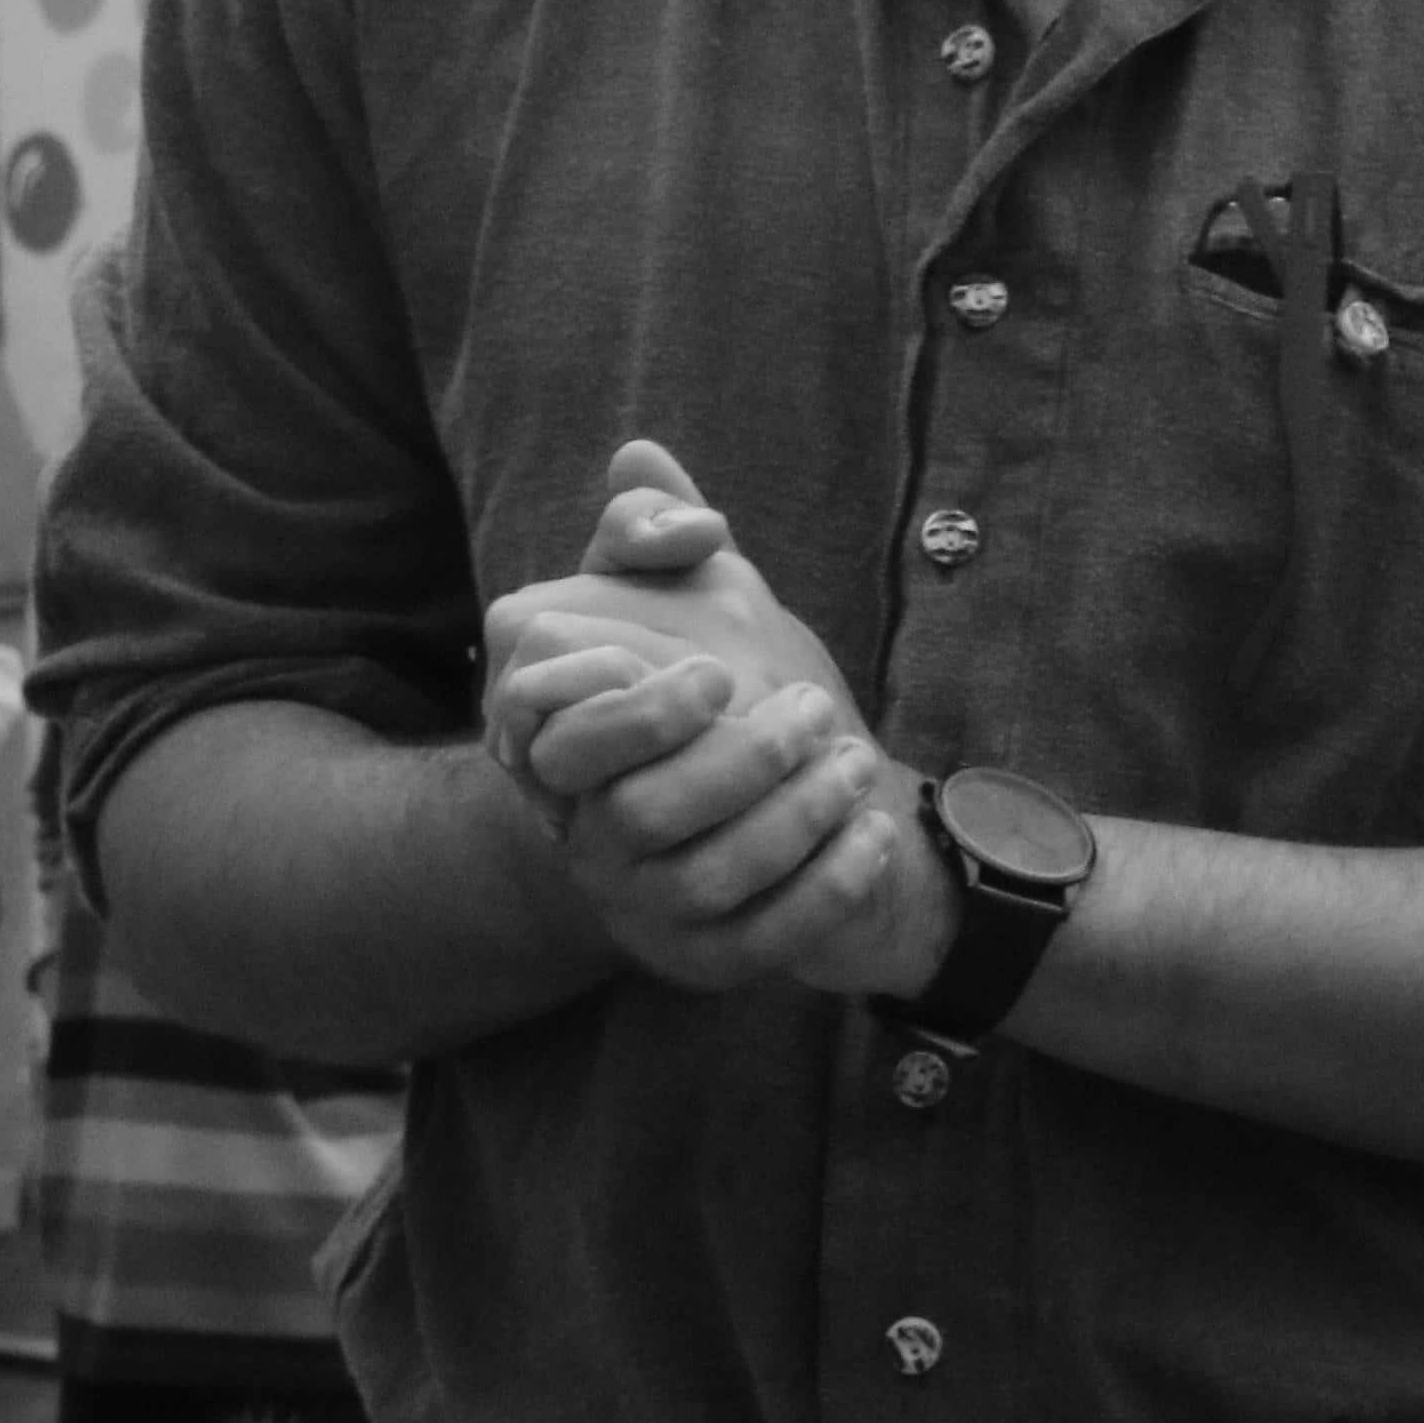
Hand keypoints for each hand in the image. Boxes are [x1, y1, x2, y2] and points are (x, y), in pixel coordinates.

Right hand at [479, 439, 939, 1001]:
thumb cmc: (723, 684)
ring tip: (853, 757)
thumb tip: (641, 463)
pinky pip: (764, 941)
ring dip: (795, 816)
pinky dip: (828, 886)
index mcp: (558, 752)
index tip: (717, 675)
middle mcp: (583, 837)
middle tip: (811, 706)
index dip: (630, 714)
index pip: (548, 741)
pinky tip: (875, 830)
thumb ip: (649, 526)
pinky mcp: (709, 959)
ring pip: (708, 879)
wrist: (789, 803)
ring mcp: (643, 908)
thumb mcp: (688, 592)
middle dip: (738, 761)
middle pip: (640, 815)